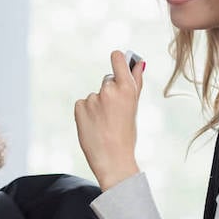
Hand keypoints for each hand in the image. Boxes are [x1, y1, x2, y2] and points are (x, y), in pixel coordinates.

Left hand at [74, 50, 145, 190]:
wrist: (113, 160)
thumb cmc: (127, 135)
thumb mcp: (134, 108)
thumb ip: (135, 83)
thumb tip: (139, 63)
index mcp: (126, 88)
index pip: (117, 58)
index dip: (117, 59)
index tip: (117, 61)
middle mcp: (108, 90)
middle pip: (107, 81)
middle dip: (110, 93)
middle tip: (114, 113)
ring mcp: (92, 98)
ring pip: (95, 95)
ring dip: (98, 105)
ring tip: (104, 124)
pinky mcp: (79, 107)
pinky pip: (83, 104)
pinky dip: (86, 112)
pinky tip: (93, 125)